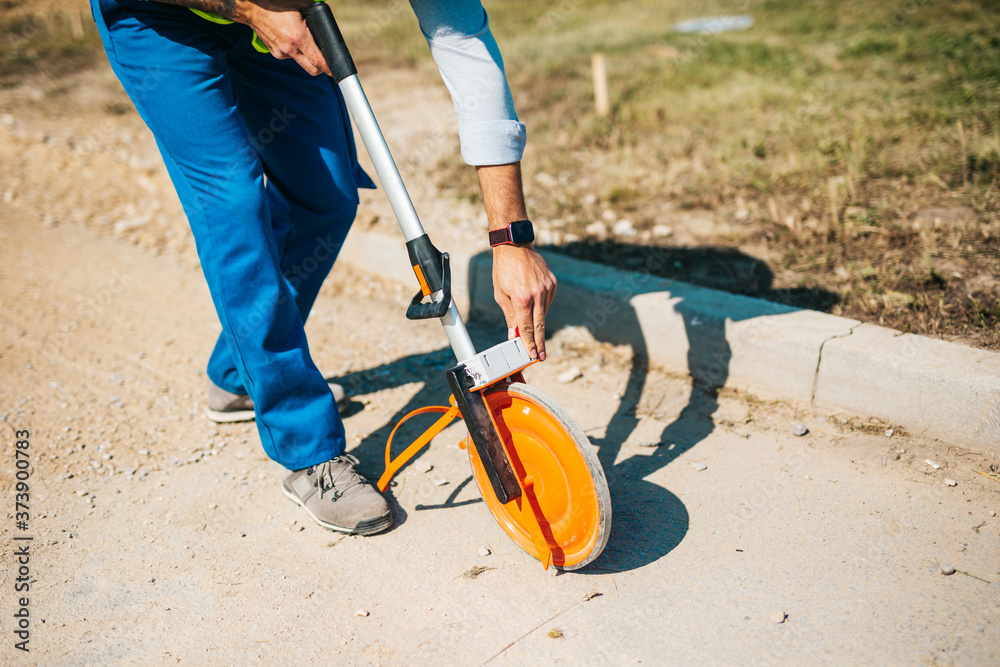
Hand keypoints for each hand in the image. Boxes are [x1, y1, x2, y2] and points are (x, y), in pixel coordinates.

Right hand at [235, 0, 329, 75]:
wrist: (252, 9)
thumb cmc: (277, 4)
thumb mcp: (300, 5)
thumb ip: (315, 14)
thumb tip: (326, 22)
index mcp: (299, 37)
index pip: (318, 61)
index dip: (328, 68)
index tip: (334, 71)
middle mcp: (290, 48)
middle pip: (312, 69)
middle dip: (321, 69)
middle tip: (326, 64)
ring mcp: (281, 53)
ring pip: (301, 62)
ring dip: (306, 57)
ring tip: (303, 42)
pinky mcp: (275, 53)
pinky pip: (290, 56)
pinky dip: (294, 52)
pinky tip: (290, 40)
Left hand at [492, 244, 556, 360]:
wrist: (515, 246)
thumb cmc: (504, 270)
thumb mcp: (501, 295)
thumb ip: (510, 316)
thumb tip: (514, 335)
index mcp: (522, 298)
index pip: (527, 327)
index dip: (529, 343)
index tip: (532, 355)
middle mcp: (537, 294)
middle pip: (540, 325)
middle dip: (539, 343)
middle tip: (541, 357)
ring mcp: (547, 288)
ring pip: (544, 313)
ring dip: (537, 321)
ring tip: (530, 320)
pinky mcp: (553, 283)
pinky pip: (548, 302)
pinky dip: (541, 307)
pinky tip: (534, 303)